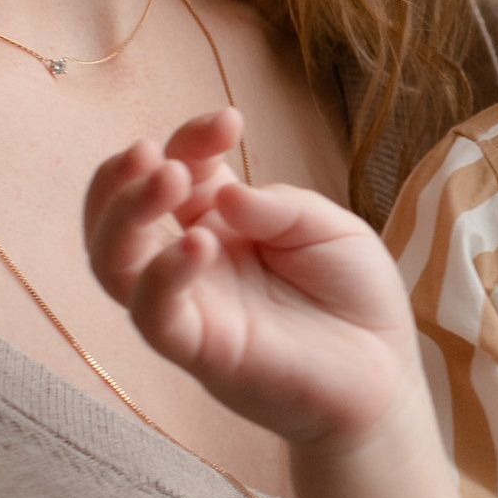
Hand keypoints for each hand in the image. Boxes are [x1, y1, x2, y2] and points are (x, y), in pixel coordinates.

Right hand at [84, 113, 420, 450]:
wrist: (385, 376)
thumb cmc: (356, 299)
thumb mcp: (330, 229)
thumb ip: (277, 207)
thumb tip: (223, 193)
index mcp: (218, 222)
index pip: (177, 170)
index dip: (190, 139)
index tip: (231, 122)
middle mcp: (192, 261)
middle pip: (120, 215)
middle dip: (126, 175)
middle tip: (158, 152)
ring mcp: (190, 306)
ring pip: (112, 264)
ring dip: (125, 215)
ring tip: (166, 178)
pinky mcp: (198, 351)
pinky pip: (152, 315)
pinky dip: (163, 275)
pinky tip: (199, 244)